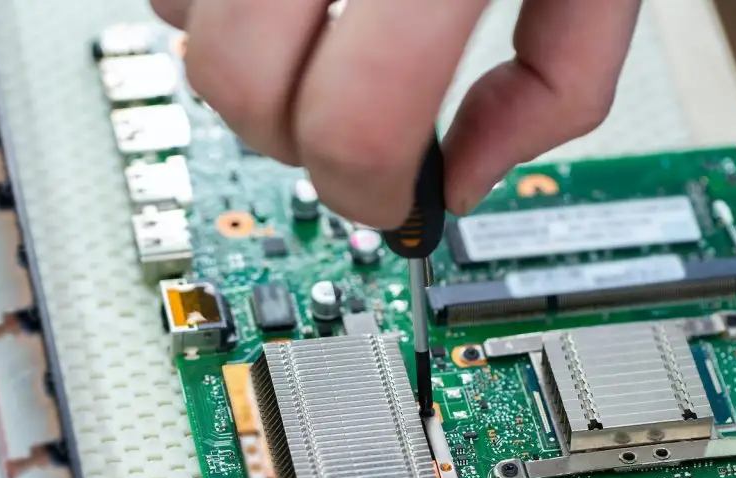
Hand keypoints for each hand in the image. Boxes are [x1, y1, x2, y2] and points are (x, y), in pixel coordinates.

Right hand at [152, 0, 641, 226]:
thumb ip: (559, 79)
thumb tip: (465, 179)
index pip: (357, 118)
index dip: (370, 191)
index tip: (393, 199)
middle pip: (240, 84)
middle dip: (293, 144)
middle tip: (350, 132)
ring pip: (176, 20)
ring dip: (243, 65)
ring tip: (318, 34)